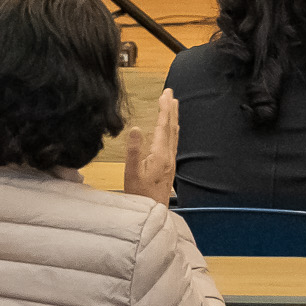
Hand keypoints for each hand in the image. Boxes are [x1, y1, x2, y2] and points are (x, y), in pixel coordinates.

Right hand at [123, 87, 179, 203]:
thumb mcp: (131, 173)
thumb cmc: (140, 195)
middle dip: (171, 109)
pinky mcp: (169, 166)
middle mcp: (169, 156)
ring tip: (173, 105)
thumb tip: (136, 128)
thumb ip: (134, 150)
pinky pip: (173, 142)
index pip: (163, 126)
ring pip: (174, 134)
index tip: (165, 94)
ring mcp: (170, 161)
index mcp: (160, 154)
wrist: (153, 212)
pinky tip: (171, 130)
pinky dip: (172, 130)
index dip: (164, 109)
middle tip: (170, 93)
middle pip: (171, 127)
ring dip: (173, 118)